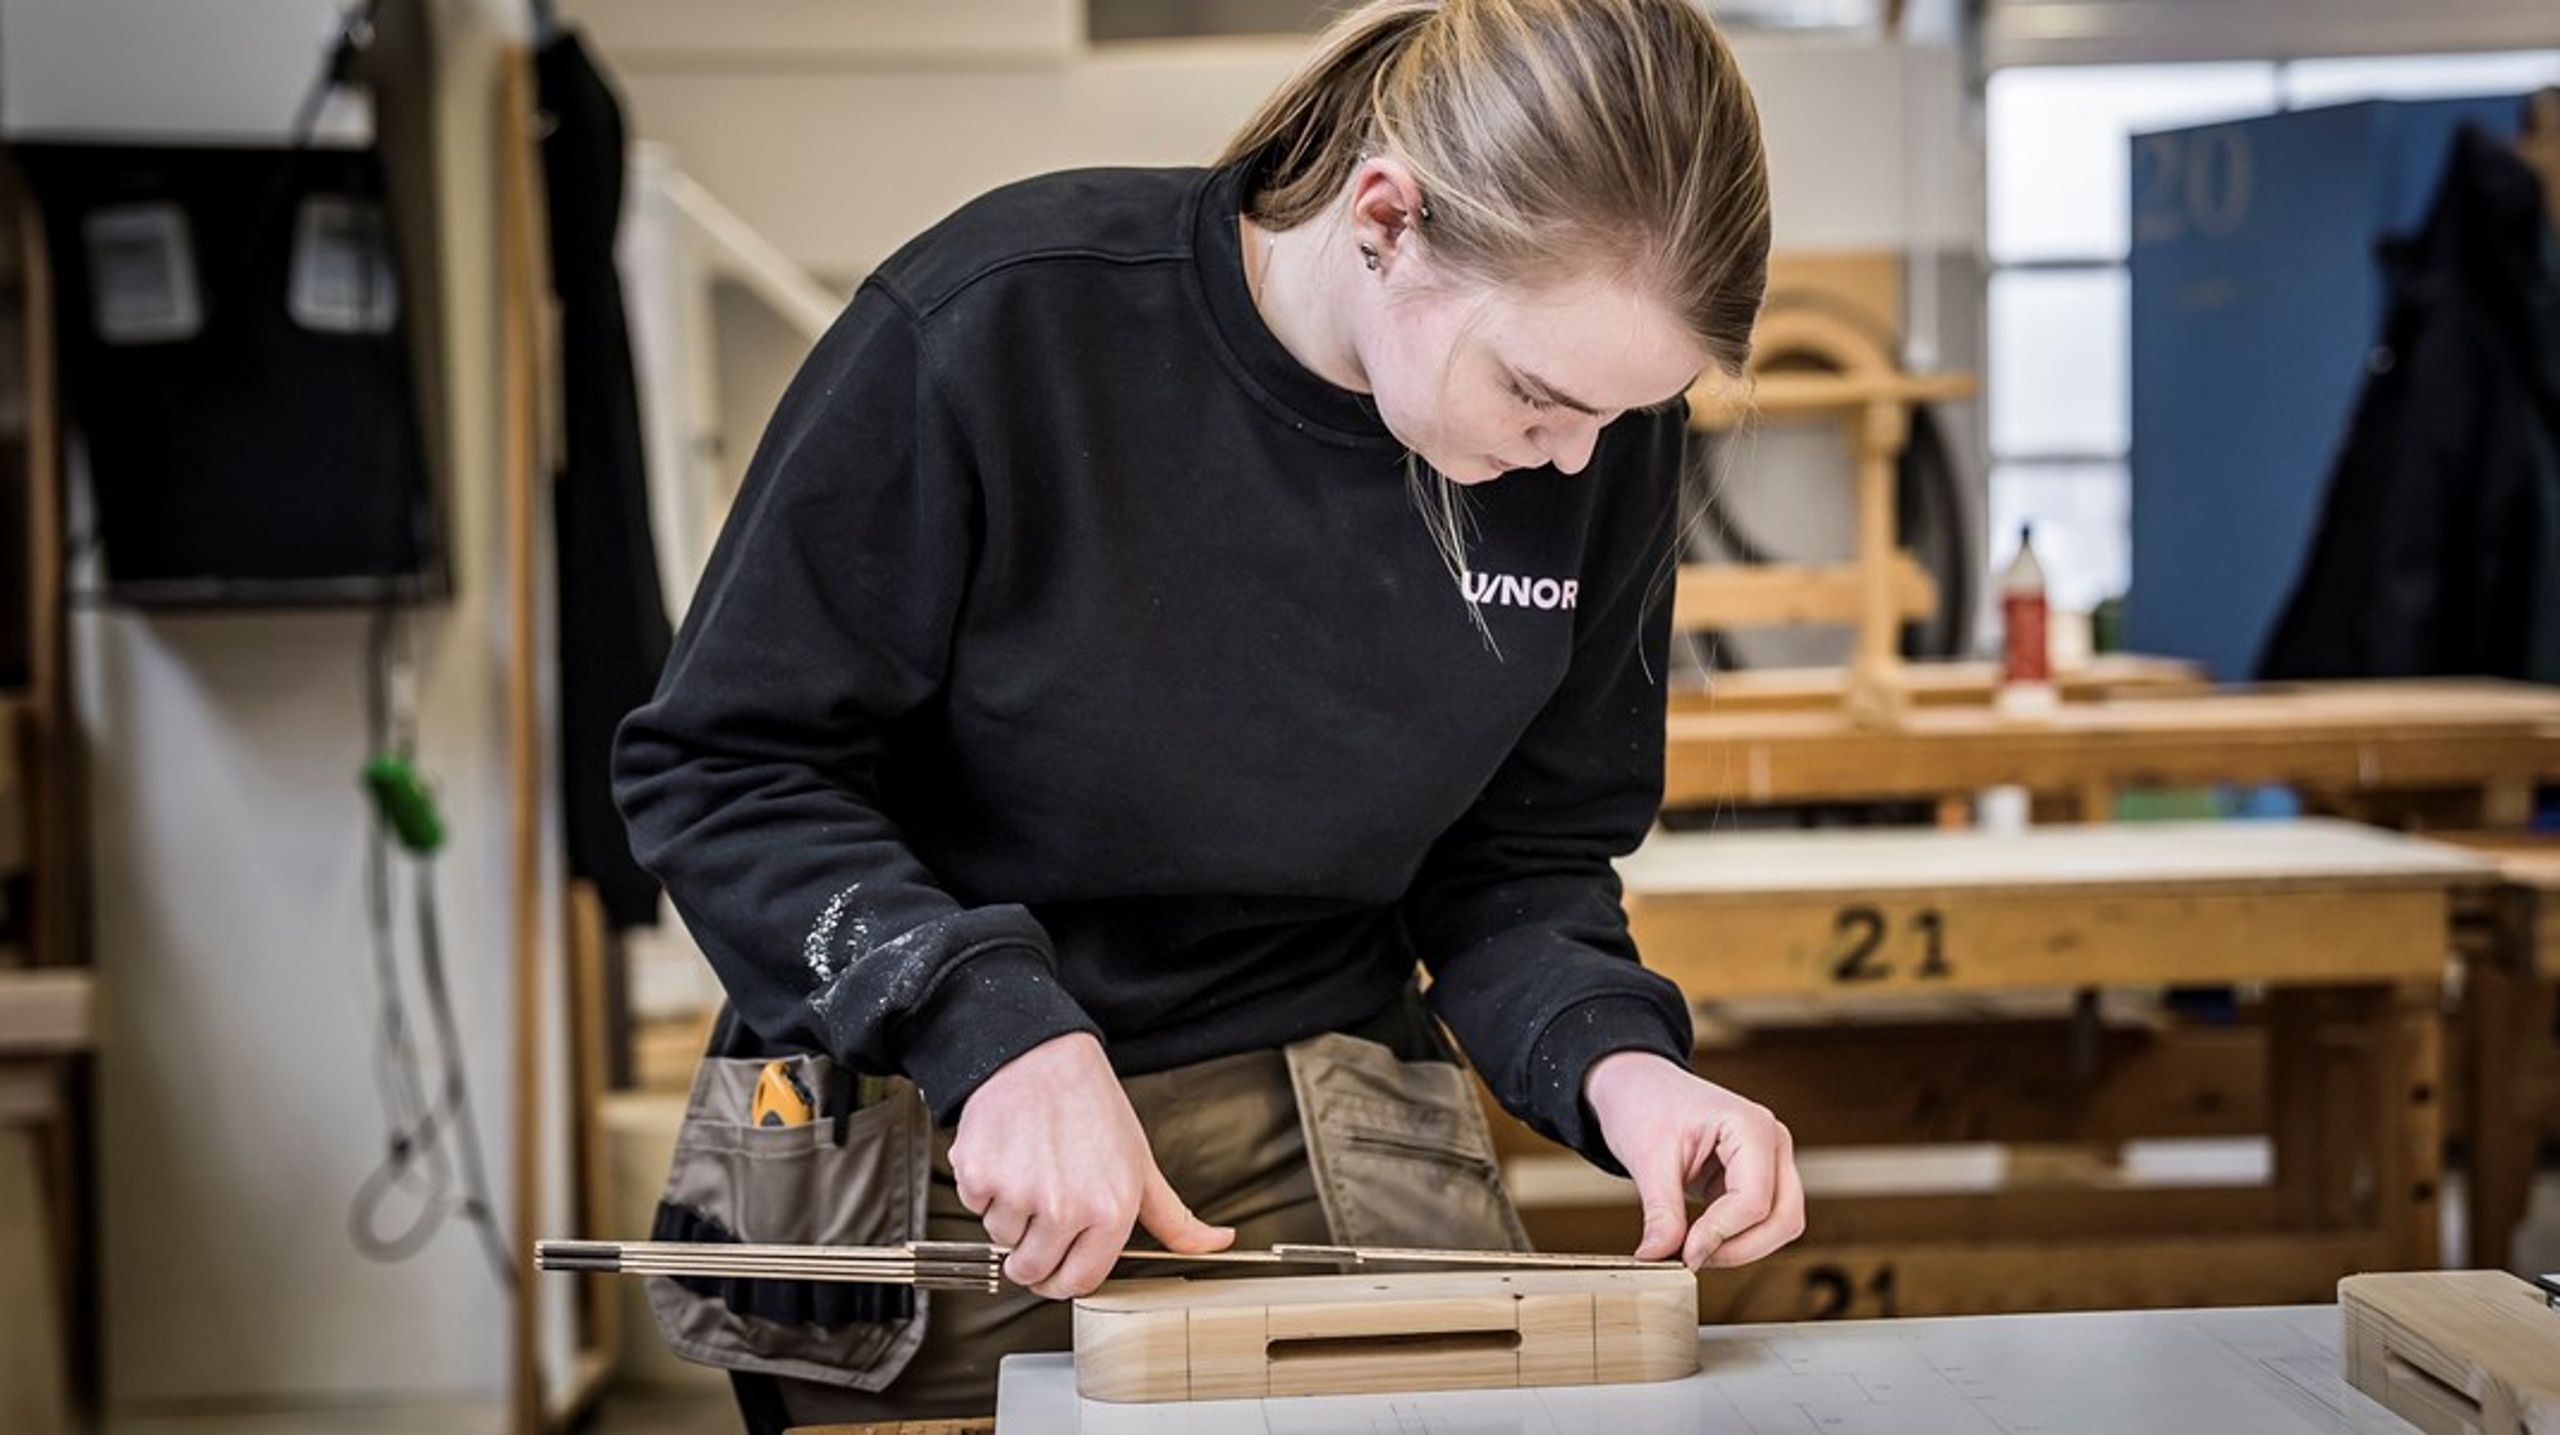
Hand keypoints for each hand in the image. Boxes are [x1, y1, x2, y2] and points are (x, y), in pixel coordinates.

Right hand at [949, 1032, 1234, 1297]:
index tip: (1057, 1267)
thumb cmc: (1092, 1107)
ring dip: (1009, 1215)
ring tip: (1029, 1170)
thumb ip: (1175, 1218)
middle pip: (1033, 1271)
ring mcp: (1019, 1194)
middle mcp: (1065, 1209)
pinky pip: (975, 1207)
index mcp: (1110, 1212)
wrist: (1040, 1057)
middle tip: (1041, 1212)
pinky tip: (1007, 1156)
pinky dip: (984, 1188)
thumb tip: (1217, 1243)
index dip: (1063, 1278)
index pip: (1078, 1283)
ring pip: (1002, 1239)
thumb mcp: (1141, 1164)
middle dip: (1033, 1252)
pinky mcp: (980, 1177)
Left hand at [1583, 1051, 1803, 1268]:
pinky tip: (1698, 1238)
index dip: (1721, 1235)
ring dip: (1740, 1247)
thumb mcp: (1647, 1158)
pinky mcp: (1755, 1179)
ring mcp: (1769, 1161)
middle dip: (1740, 1248)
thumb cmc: (1645, 1103)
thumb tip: (1658, 1256)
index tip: (1685, 1254)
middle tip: (1692, 1258)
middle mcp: (1771, 1142)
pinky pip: (1761, 1222)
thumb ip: (1660, 1212)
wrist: (1637, 1086)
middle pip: (1783, 1218)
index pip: (1754, 1199)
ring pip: (1780, 1225)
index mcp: (1751, 1125)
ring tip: (1691, 1247)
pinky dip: (1734, 1238)